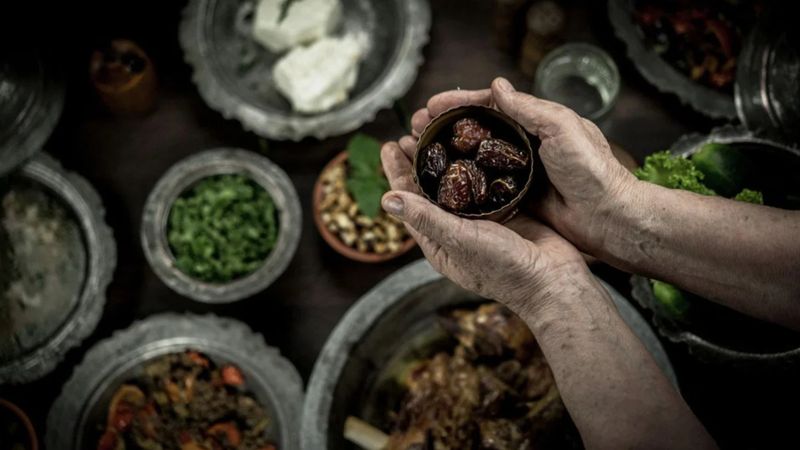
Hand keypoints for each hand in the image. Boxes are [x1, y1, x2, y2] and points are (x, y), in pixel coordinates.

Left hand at [380, 133, 587, 317]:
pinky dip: (480, 160)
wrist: (554, 279)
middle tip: (412, 130)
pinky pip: (489, 180)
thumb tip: (387, 199)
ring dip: (450, 155)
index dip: (398, 173)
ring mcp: (484, 218)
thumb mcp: (458, 240)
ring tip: (439, 129)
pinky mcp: (509, 208)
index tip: (389, 145)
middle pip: (433, 187)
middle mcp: (459, 228)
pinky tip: (477, 140)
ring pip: (461, 181)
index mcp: (439, 241)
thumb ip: (424, 217)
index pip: (411, 202)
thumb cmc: (503, 268)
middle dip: (421, 158)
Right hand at [410, 78, 636, 253]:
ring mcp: (518, 173)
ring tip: (419, 152)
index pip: (488, 106)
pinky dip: (459, 182)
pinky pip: (481, 186)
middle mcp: (523, 145)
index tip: (431, 106)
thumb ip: (528, 109)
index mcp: (535, 122)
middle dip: (443, 128)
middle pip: (475, 131)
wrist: (609, 217)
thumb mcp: (562, 129)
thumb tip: (496, 86)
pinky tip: (439, 184)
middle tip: (415, 129)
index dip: (457, 104)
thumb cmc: (593, 171)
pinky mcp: (516, 198)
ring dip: (445, 154)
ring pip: (473, 158)